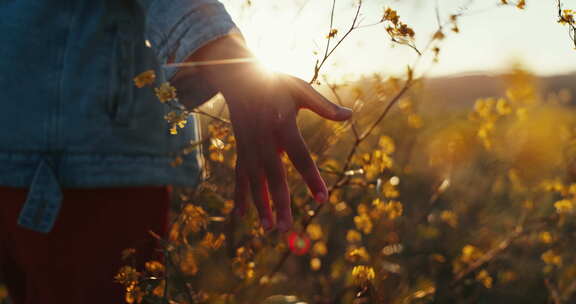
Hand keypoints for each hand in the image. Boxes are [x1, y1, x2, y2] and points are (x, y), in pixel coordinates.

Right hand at [173, 35, 351, 230]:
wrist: (238, 77)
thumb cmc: (274, 83)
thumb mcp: (299, 88)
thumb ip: (323, 105)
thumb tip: (349, 115)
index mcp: (282, 125)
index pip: (300, 156)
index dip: (311, 178)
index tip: (323, 199)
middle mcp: (263, 140)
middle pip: (273, 176)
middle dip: (280, 203)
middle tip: (287, 228)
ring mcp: (249, 147)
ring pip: (254, 181)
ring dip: (260, 206)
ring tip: (269, 229)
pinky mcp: (241, 150)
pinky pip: (239, 176)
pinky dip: (239, 195)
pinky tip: (241, 215)